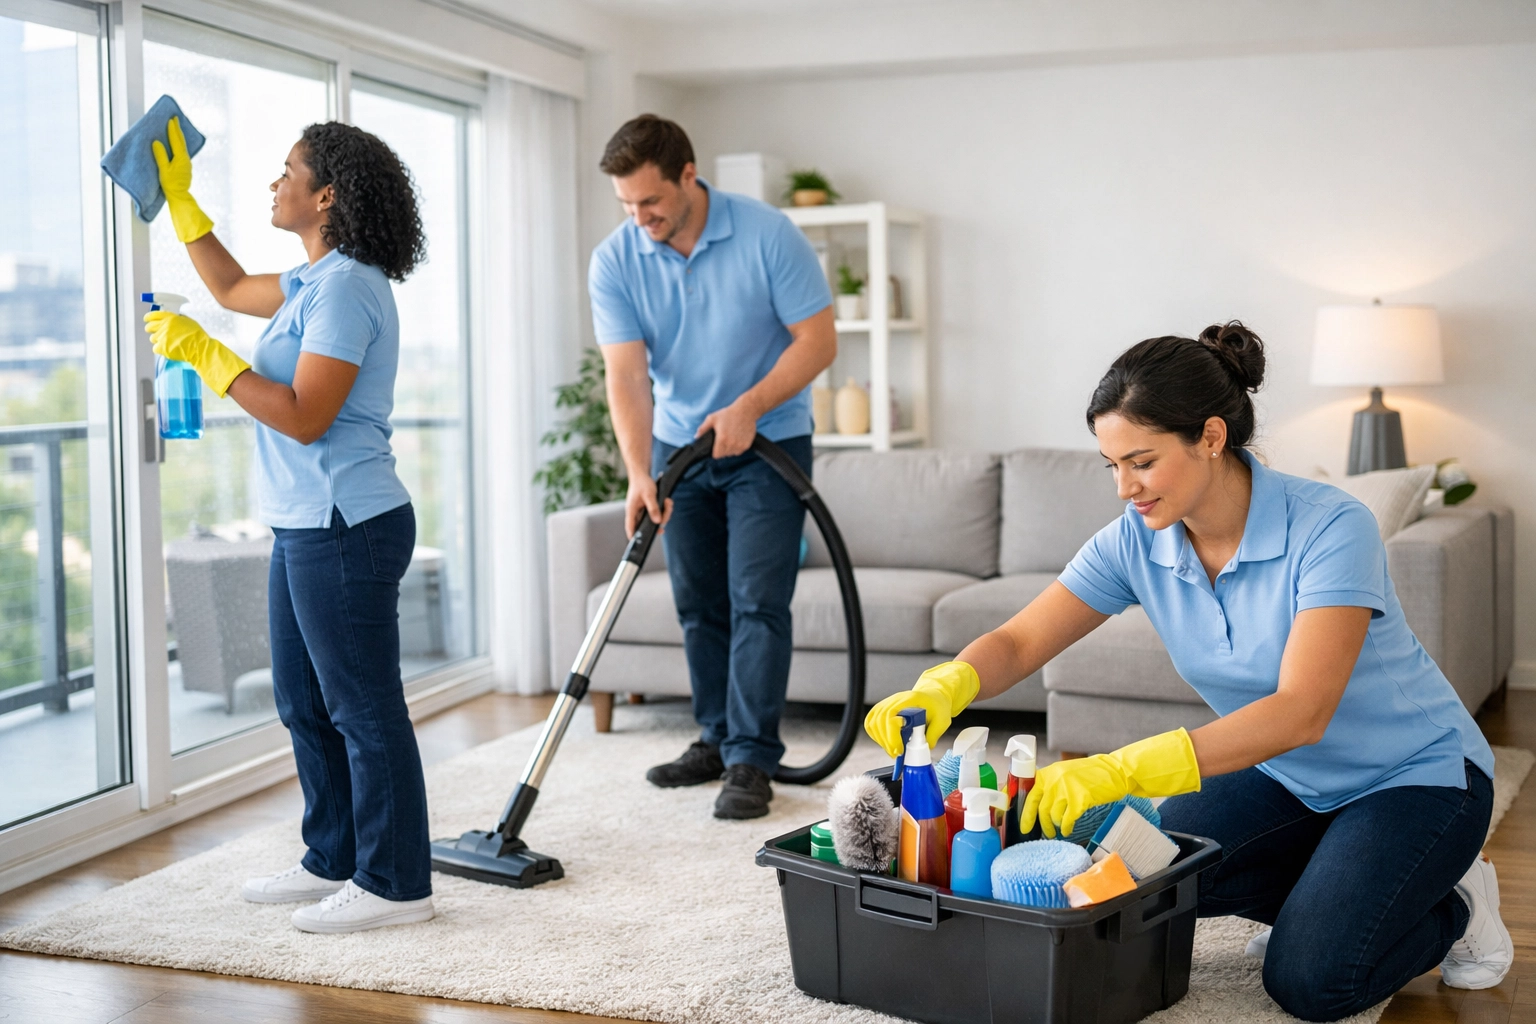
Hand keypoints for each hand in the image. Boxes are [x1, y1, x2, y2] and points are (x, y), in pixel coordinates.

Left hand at [144, 311, 249, 397]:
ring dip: (158, 340)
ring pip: (152, 338)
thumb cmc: (197, 335)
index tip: (147, 319)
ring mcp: (162, 337)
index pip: (152, 315)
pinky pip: (155, 348)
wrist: (200, 348)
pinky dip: (161, 349)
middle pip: (149, 327)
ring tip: (169, 342)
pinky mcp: (161, 347)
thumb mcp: (187, 321)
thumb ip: (175, 319)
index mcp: (170, 318)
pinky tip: (169, 348)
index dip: (148, 317)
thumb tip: (168, 319)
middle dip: (151, 329)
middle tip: (157, 333)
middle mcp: (164, 326)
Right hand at [151, 116, 213, 243]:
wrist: (179, 196)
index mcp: (180, 158)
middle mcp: (185, 159)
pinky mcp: (185, 167)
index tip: (171, 119)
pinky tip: (177, 143)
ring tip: (176, 128)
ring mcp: (186, 163)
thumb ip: (160, 155)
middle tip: (175, 118)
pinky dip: (179, 144)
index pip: (176, 140)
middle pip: (181, 141)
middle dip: (178, 129)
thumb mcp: (163, 169)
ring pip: (183, 146)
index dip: (172, 129)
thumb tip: (157, 142)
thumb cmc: (170, 184)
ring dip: (179, 136)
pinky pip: (182, 151)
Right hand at [624, 473, 670, 537]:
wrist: (643, 474)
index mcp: (631, 510)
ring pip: (655, 519)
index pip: (630, 526)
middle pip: (647, 525)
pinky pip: (659, 513)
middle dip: (660, 521)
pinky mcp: (649, 508)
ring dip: (665, 513)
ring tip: (668, 502)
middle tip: (667, 514)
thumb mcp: (649, 495)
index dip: (633, 536)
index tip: (637, 544)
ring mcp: (643, 511)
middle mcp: (637, 512)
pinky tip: (667, 501)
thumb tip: (657, 522)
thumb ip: (653, 508)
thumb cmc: (642, 483)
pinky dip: (665, 508)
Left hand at [697, 397, 759, 457]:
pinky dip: (737, 448)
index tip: (715, 447)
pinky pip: (739, 452)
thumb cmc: (729, 414)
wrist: (746, 411)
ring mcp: (740, 445)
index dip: (714, 452)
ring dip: (729, 449)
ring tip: (730, 439)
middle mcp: (731, 444)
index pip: (716, 455)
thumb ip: (703, 428)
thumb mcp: (712, 418)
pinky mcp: (747, 445)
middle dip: (722, 450)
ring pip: (732, 454)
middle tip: (723, 440)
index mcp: (722, 439)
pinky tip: (736, 439)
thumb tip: (696, 437)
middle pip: (724, 455)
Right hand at [863, 661, 981, 756]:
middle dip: (886, 741)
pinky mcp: (882, 709)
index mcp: (910, 699)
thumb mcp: (942, 720)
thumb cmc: (937, 706)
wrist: (933, 697)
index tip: (900, 747)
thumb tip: (924, 748)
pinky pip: (871, 722)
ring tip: (892, 751)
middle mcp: (895, 699)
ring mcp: (887, 703)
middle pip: (880, 719)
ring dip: (881, 740)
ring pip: (873, 722)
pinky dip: (875, 735)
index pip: (891, 714)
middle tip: (897, 753)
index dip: (892, 733)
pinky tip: (885, 742)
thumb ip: (934, 734)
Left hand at [1021, 728, 1200, 838]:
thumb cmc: (1090, 774)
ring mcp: (1067, 789)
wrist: (1115, 771)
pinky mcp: (1080, 799)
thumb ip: (1050, 784)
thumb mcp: (1064, 773)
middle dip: (1037, 823)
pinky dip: (1066, 827)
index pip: (1027, 792)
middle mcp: (1054, 780)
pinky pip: (1067, 820)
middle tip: (1038, 832)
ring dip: (1054, 826)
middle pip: (1038, 807)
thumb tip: (1036, 803)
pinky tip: (1068, 828)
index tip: (1016, 822)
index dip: (1020, 809)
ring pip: (1052, 815)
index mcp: (1048, 773)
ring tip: (1058, 829)